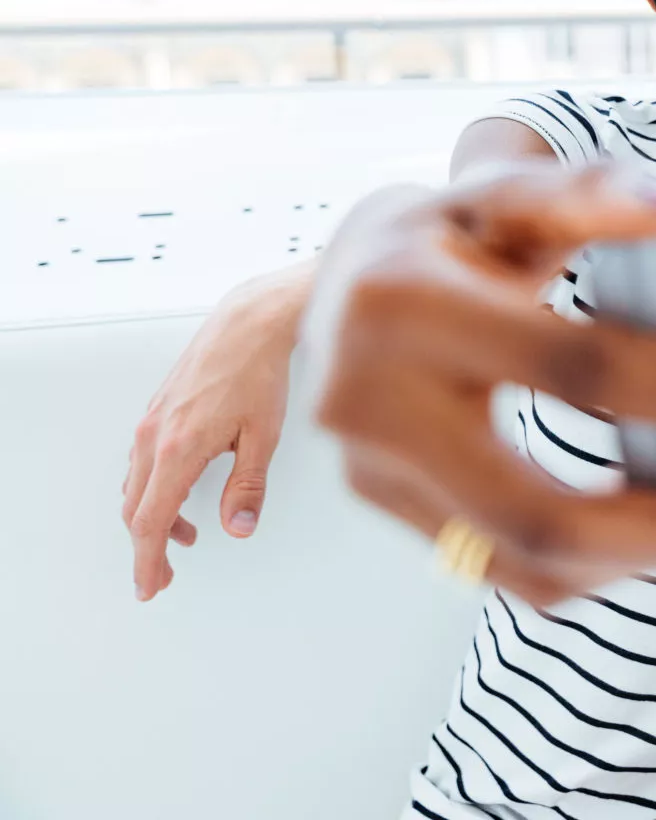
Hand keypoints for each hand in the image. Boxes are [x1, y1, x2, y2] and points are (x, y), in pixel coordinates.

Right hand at [123, 265, 305, 601]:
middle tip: (165, 574)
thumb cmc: (258, 371)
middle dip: (149, 547)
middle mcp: (154, 437)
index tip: (151, 586)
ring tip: (187, 535)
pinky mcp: (158, 411)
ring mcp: (151, 422)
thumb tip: (238, 526)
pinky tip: (183, 491)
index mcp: (177, 450)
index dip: (149, 561)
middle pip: (137, 510)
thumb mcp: (263, 435)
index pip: (152, 522)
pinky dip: (156, 487)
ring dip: (155, 516)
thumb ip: (249, 486)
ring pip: (137, 486)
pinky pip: (143, 462)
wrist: (248, 322)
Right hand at [304, 160, 655, 605]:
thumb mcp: (508, 194)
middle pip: (543, 510)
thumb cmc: (445, 234)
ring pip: (529, 562)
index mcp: (403, 304)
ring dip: (649, 558)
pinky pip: (512, 572)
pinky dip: (604, 564)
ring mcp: (373, 477)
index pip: (577, 367)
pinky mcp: (394, 516)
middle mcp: (370, 405)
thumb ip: (598, 191)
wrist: (337, 287)